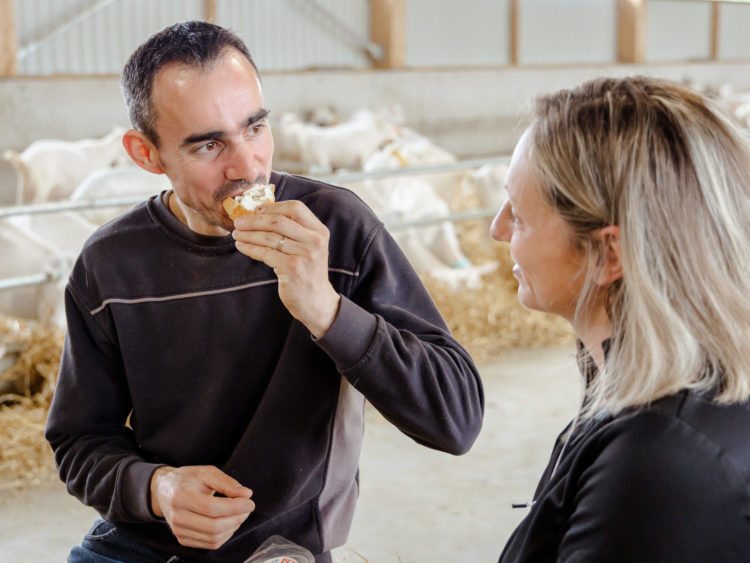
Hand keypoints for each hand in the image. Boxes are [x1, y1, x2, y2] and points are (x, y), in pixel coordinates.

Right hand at [150, 465, 253, 549]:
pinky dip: (224, 535)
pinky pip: (209, 544)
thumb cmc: (187, 479)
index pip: (212, 508)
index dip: (234, 507)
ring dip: (232, 528)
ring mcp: (179, 530)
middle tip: (246, 508)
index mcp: (181, 496)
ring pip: (213, 538)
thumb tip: (246, 494)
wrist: (164, 490)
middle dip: (236, 519)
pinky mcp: (182, 539)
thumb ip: (227, 483)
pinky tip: (228, 523)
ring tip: (239, 514)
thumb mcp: (206, 472)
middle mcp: (177, 516)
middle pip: (213, 526)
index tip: (249, 502)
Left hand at [232, 200, 340, 336]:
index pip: (295, 208)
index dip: (273, 207)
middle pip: (278, 221)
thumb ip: (295, 230)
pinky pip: (265, 253)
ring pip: (269, 237)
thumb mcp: (309, 247)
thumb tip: (262, 213)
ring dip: (248, 234)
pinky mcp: (293, 268)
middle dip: (254, 220)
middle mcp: (315, 241)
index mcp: (319, 231)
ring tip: (237, 234)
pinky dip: (250, 248)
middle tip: (239, 222)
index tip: (256, 210)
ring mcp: (305, 254)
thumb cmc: (307, 271)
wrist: (316, 301)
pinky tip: (242, 246)